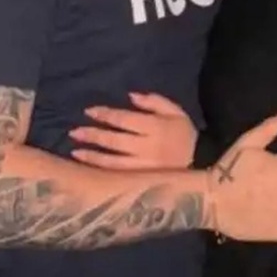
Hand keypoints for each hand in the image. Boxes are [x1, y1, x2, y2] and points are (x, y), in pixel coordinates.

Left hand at [69, 92, 196, 169]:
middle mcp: (147, 147)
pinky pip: (118, 175)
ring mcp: (144, 166)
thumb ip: (154, 102)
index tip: (89, 111)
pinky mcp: (142, 180)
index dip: (105, 115)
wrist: (202, 162)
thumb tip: (130, 96)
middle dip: (93, 135)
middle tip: (74, 131)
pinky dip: (101, 170)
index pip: (124, 119)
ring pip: (113, 161)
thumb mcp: (176, 111)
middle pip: (115, 140)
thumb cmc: (184, 133)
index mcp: (155, 127)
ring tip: (75, 151)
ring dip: (92, 155)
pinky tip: (88, 166)